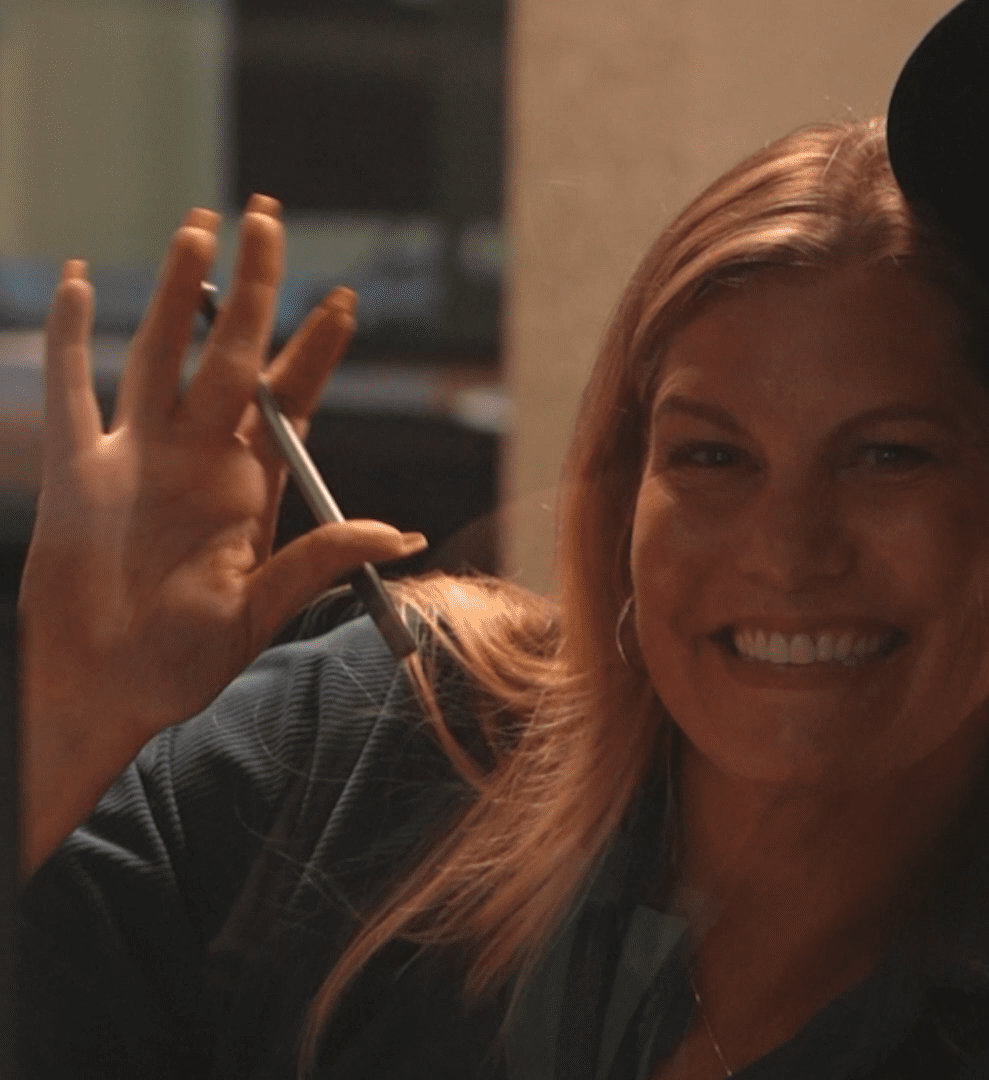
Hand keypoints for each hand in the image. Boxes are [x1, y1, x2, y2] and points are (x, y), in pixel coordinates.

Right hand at [19, 195, 425, 874]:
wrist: (103, 690)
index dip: (314, 349)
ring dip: (177, 293)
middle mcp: (198, 459)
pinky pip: (71, 390)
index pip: (288, 398)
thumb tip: (404, 536)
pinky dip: (69, 336)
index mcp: (249, 487)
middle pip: (228, 354)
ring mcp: (137, 457)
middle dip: (251, 290)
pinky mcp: (78, 471)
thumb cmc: (185, 662)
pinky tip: (77, 281)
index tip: (343, 300)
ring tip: (198, 229)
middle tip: (269, 221)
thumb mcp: (262, 613)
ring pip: (159, 353)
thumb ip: (320, 564)